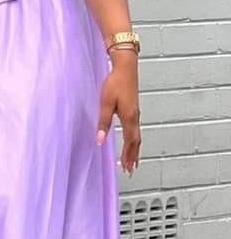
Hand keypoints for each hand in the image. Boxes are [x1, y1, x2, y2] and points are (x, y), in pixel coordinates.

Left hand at [96, 50, 140, 173]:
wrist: (126, 68)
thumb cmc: (115, 83)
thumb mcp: (105, 103)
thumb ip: (103, 122)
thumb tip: (100, 140)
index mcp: (129, 118)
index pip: (130, 142)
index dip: (128, 155)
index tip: (127, 167)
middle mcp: (135, 117)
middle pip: (136, 142)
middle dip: (133, 156)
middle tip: (131, 169)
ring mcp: (136, 113)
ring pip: (137, 136)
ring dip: (134, 149)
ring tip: (132, 160)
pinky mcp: (133, 109)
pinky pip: (135, 129)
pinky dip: (134, 139)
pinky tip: (131, 141)